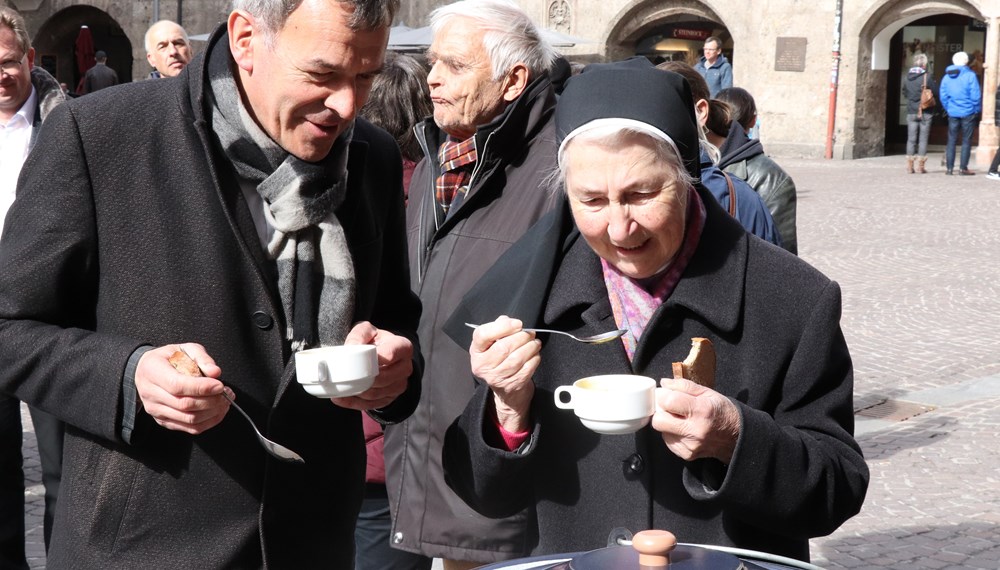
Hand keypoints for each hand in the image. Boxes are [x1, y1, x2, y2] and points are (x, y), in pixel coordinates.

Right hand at [135, 344, 227, 433]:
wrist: (148, 371)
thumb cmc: (168, 358)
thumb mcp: (185, 349)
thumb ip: (201, 358)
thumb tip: (215, 372)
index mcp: (153, 371)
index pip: (178, 385)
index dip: (201, 388)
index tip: (220, 385)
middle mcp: (150, 393)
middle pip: (185, 405)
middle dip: (211, 401)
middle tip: (226, 393)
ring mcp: (155, 410)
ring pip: (189, 419)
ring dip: (213, 412)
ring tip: (225, 401)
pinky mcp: (163, 421)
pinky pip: (190, 428)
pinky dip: (209, 422)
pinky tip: (218, 411)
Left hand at [330, 321, 412, 410]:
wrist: (383, 354)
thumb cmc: (374, 341)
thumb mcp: (367, 331)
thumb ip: (359, 334)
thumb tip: (350, 348)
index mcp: (403, 347)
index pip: (389, 355)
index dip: (372, 360)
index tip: (356, 360)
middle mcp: (405, 368)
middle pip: (383, 378)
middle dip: (362, 379)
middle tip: (344, 376)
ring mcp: (399, 385)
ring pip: (376, 394)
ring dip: (356, 392)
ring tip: (339, 387)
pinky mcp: (390, 398)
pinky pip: (371, 404)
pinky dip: (354, 403)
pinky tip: (340, 397)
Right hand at [470, 316, 540, 432]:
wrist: (504, 388)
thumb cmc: (498, 359)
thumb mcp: (492, 343)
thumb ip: (498, 328)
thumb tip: (508, 321)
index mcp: (476, 351)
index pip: (482, 335)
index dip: (502, 327)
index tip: (517, 324)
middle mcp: (483, 365)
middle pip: (503, 347)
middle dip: (521, 337)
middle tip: (530, 333)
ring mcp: (496, 377)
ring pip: (516, 359)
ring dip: (530, 347)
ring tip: (535, 343)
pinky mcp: (511, 385)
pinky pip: (526, 369)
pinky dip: (534, 359)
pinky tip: (534, 354)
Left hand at [652, 377, 740, 463]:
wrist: (737, 437)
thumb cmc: (723, 412)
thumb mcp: (708, 393)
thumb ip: (684, 386)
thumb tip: (663, 384)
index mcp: (701, 410)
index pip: (668, 402)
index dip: (662, 396)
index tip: (663, 394)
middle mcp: (695, 430)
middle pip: (659, 421)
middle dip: (660, 411)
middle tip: (669, 407)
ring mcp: (691, 445)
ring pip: (662, 432)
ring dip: (667, 423)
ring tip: (681, 419)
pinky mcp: (687, 454)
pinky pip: (668, 442)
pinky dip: (672, 434)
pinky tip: (684, 430)